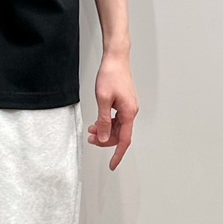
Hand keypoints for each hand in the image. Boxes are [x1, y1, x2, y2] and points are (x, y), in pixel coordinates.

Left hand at [88, 48, 137, 170]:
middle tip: (91, 139)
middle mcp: (131, 111)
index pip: (125, 140)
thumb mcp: (103, 100)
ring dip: (105, 131)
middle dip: (106, 140)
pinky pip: (117, 119)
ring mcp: (128, 107)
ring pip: (118, 127)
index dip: (118, 154)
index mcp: (128, 112)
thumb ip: (104, 121)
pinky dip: (107, 123)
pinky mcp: (124, 102)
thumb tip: (104, 137)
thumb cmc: (111, 75)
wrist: (115, 58)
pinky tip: (98, 121)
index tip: (113, 165)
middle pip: (120, 135)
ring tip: (91, 129)